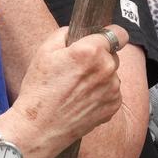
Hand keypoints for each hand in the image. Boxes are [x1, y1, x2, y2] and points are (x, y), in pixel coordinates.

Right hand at [15, 25, 128, 146]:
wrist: (40, 126)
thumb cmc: (39, 90)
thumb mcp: (43, 52)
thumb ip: (64, 33)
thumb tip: (76, 31)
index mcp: (90, 51)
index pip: (118, 33)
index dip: (109, 34)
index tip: (101, 39)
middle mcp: (106, 69)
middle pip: (112, 54)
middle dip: (98, 57)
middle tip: (76, 68)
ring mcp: (112, 89)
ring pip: (111, 74)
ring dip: (99, 76)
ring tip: (76, 87)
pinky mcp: (113, 106)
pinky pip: (111, 91)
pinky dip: (100, 93)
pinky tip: (81, 99)